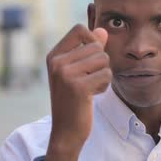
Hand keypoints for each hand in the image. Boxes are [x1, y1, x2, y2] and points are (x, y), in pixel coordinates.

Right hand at [44, 24, 110, 160]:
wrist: (66, 131)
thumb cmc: (74, 99)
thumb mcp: (78, 71)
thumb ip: (90, 49)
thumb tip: (103, 30)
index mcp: (54, 55)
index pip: (79, 29)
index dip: (93, 40)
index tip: (92, 58)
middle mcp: (57, 62)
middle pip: (96, 46)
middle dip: (101, 63)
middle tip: (90, 79)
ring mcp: (66, 74)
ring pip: (103, 60)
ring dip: (104, 74)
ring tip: (91, 87)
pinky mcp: (78, 87)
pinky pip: (106, 74)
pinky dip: (105, 85)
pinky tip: (93, 95)